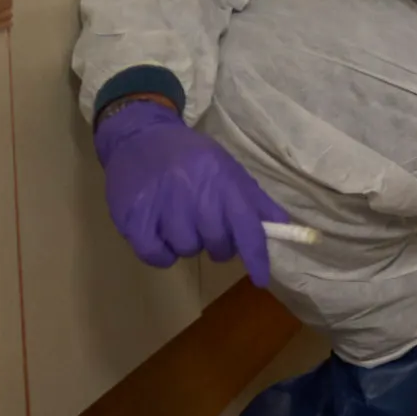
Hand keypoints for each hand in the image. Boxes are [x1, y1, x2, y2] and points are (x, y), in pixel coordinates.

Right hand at [93, 97, 289, 286]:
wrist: (139, 136)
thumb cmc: (190, 156)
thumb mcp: (227, 168)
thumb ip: (254, 200)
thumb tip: (282, 224)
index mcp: (224, 182)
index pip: (248, 228)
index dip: (257, 258)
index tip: (261, 279)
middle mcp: (196, 194)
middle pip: (217, 244)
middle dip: (216, 242)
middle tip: (204, 225)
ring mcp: (163, 206)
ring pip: (186, 250)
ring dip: (185, 243)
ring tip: (177, 219)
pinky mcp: (134, 217)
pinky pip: (156, 256)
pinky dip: (160, 253)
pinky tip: (159, 233)